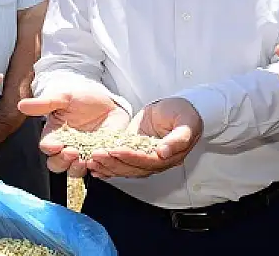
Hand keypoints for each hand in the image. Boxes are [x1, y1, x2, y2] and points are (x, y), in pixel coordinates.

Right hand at [19, 90, 131, 176]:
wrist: (109, 103)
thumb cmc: (83, 99)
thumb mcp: (65, 97)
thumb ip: (45, 103)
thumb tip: (22, 105)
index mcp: (55, 135)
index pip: (46, 147)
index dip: (50, 148)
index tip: (57, 145)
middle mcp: (66, 148)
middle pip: (57, 165)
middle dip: (63, 161)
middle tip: (73, 152)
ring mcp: (83, 156)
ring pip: (74, 172)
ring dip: (78, 168)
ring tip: (88, 158)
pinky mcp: (99, 159)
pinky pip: (96, 171)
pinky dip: (98, 169)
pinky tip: (101, 160)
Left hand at [87, 98, 201, 178]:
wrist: (178, 109)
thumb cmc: (185, 113)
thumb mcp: (187, 121)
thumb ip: (179, 138)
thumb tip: (164, 152)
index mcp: (171, 156)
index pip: (148, 160)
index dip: (131, 157)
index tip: (116, 150)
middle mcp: (157, 162)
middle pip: (133, 168)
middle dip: (113, 162)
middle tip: (97, 155)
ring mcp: (145, 159)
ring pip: (125, 168)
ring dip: (107, 166)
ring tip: (91, 161)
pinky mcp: (135, 153)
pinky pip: (121, 164)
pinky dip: (107, 167)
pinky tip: (95, 168)